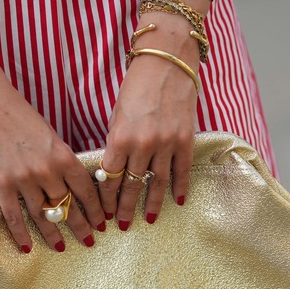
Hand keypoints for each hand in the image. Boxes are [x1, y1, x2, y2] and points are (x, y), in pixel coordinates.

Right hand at [0, 75, 105, 252]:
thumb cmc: (19, 114)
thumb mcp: (49, 134)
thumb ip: (59, 159)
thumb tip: (69, 183)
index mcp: (63, 156)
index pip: (86, 190)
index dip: (95, 209)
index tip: (101, 221)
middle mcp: (47, 171)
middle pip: (68, 206)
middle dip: (80, 226)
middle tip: (89, 241)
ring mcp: (23, 180)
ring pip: (43, 215)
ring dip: (53, 234)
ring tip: (61, 247)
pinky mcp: (1, 184)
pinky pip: (13, 216)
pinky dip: (21, 234)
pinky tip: (27, 247)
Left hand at [99, 13, 198, 228]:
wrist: (166, 62)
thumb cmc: (136, 86)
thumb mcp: (117, 115)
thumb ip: (116, 143)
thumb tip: (113, 170)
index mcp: (120, 138)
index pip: (111, 178)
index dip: (107, 197)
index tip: (104, 211)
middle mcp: (143, 145)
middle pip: (133, 185)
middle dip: (126, 208)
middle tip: (122, 226)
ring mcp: (166, 144)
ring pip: (158, 183)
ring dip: (152, 203)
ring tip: (148, 219)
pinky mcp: (185, 139)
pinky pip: (182, 170)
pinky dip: (180, 188)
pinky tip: (178, 201)